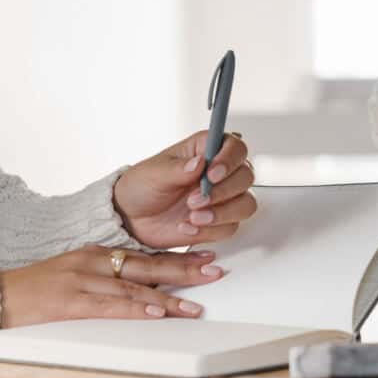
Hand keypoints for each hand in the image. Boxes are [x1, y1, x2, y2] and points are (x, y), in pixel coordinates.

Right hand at [0, 245, 224, 327]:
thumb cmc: (34, 290)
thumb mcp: (74, 274)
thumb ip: (106, 278)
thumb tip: (142, 291)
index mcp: (97, 254)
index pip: (147, 256)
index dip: (180, 258)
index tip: (207, 257)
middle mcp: (94, 262)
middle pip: (149, 266)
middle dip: (186, 271)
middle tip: (216, 272)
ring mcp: (82, 280)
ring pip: (135, 288)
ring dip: (169, 298)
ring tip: (196, 305)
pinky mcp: (70, 301)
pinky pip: (111, 306)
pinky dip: (137, 309)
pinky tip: (157, 312)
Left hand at [113, 131, 257, 247]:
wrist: (131, 219)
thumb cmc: (141, 188)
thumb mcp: (153, 174)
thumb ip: (178, 168)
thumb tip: (199, 162)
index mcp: (204, 151)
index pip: (234, 147)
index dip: (229, 159)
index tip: (212, 173)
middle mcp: (218, 174)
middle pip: (245, 176)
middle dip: (223, 191)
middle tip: (195, 199)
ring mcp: (222, 198)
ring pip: (245, 204)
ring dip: (222, 213)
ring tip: (193, 216)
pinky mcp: (220, 221)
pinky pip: (231, 227)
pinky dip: (210, 230)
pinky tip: (188, 227)